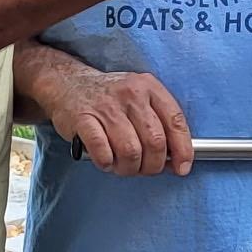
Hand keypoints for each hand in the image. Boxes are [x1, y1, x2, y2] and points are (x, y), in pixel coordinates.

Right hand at [49, 65, 193, 177]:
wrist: (68, 83)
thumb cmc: (109, 98)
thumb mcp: (140, 99)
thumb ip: (159, 124)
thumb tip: (177, 160)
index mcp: (149, 87)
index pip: (175, 122)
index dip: (183, 150)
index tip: (182, 168)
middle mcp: (130, 94)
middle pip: (155, 142)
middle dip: (152, 165)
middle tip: (143, 168)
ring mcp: (106, 106)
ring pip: (131, 151)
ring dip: (128, 168)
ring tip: (122, 165)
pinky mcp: (83, 119)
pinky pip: (103, 152)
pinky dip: (107, 163)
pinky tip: (106, 160)